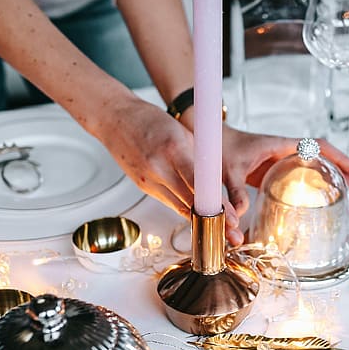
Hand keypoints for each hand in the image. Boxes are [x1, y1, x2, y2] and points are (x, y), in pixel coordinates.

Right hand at [94, 96, 243, 242]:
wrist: (116, 119)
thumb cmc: (151, 121)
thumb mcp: (184, 133)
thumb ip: (200, 158)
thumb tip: (218, 180)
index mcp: (174, 150)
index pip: (200, 186)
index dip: (217, 205)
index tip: (231, 217)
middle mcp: (159, 168)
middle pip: (191, 203)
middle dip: (213, 218)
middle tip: (231, 230)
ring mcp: (148, 180)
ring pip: (180, 208)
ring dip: (199, 217)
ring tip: (219, 226)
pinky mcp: (143, 187)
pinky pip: (169, 202)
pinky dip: (184, 207)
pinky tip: (196, 212)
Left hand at [221, 126, 348, 218]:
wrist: (206, 139)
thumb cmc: (217, 148)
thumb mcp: (226, 171)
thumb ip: (234, 192)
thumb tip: (240, 216)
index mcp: (280, 146)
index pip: (318, 147)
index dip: (339, 158)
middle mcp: (285, 152)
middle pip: (324, 159)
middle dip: (346, 174)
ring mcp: (281, 162)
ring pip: (317, 169)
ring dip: (335, 182)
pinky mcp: (275, 172)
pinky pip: (303, 178)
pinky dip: (318, 188)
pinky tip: (325, 202)